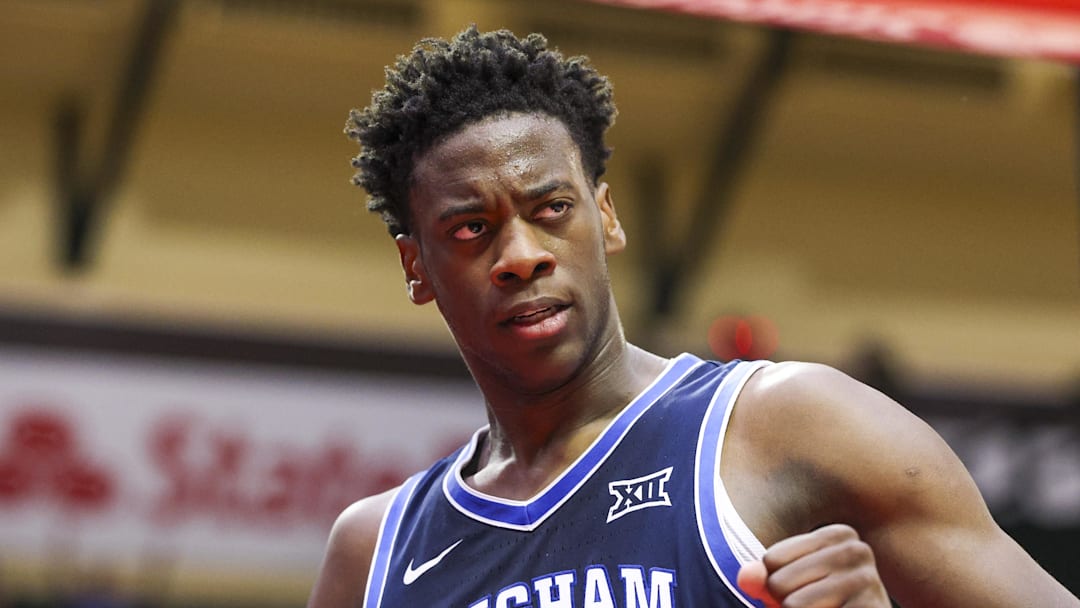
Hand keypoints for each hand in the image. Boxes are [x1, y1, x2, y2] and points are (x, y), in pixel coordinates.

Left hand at [736, 523, 889, 606]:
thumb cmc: (822, 605)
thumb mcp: (788, 588)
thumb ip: (764, 579)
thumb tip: (745, 576)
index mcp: (838, 534)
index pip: (771, 560)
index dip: (778, 584)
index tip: (809, 588)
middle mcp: (857, 550)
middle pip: (779, 582)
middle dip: (787, 603)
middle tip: (817, 606)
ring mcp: (867, 580)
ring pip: (793, 605)